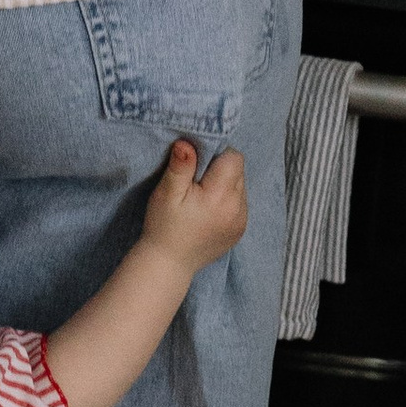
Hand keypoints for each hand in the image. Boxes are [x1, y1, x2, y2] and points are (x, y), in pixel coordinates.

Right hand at [138, 139, 247, 274]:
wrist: (169, 263)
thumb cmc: (164, 226)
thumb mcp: (167, 193)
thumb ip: (180, 166)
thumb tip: (187, 142)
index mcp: (221, 195)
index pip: (233, 158)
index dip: (216, 154)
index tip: (197, 165)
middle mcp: (238, 208)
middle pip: (238, 171)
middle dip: (220, 169)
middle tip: (196, 181)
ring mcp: (241, 221)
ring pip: (240, 187)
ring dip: (224, 185)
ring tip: (202, 198)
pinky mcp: (240, 230)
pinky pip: (240, 204)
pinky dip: (227, 201)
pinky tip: (208, 211)